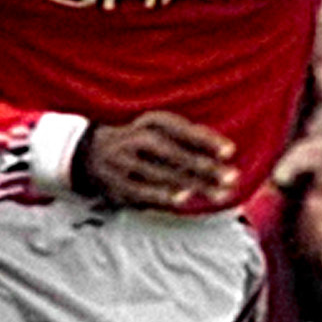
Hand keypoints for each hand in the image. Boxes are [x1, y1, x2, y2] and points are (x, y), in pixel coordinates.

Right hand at [81, 111, 237, 208]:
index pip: (182, 130)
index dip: (206, 140)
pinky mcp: (117, 183)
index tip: (230, 152)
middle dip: (205, 167)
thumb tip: (226, 153)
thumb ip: (190, 139)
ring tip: (216, 192)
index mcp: (151, 123)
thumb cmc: (141, 143)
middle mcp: (136, 139)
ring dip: (191, 184)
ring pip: (162, 173)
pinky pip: (143, 190)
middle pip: (175, 153)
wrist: (90, 152)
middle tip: (231, 178)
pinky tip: (184, 198)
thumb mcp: (160, 131)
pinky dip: (164, 194)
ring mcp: (124, 161)